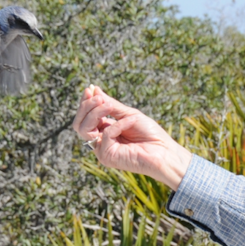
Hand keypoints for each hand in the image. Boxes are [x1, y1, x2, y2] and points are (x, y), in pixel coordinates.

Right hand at [73, 85, 192, 189]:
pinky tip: (132, 121)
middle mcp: (101, 141)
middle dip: (86, 107)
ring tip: (109, 105)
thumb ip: (110, 105)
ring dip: (95, 113)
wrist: (164, 151)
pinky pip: (106, 134)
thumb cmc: (150, 134)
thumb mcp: (129, 114)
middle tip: (98, 98)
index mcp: (105, 130)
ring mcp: (102, 150)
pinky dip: (118, 124)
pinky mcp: (106, 157)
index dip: (85, 103)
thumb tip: (95, 90)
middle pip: (79, 124)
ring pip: (84, 129)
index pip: (86, 117)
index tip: (89, 89)